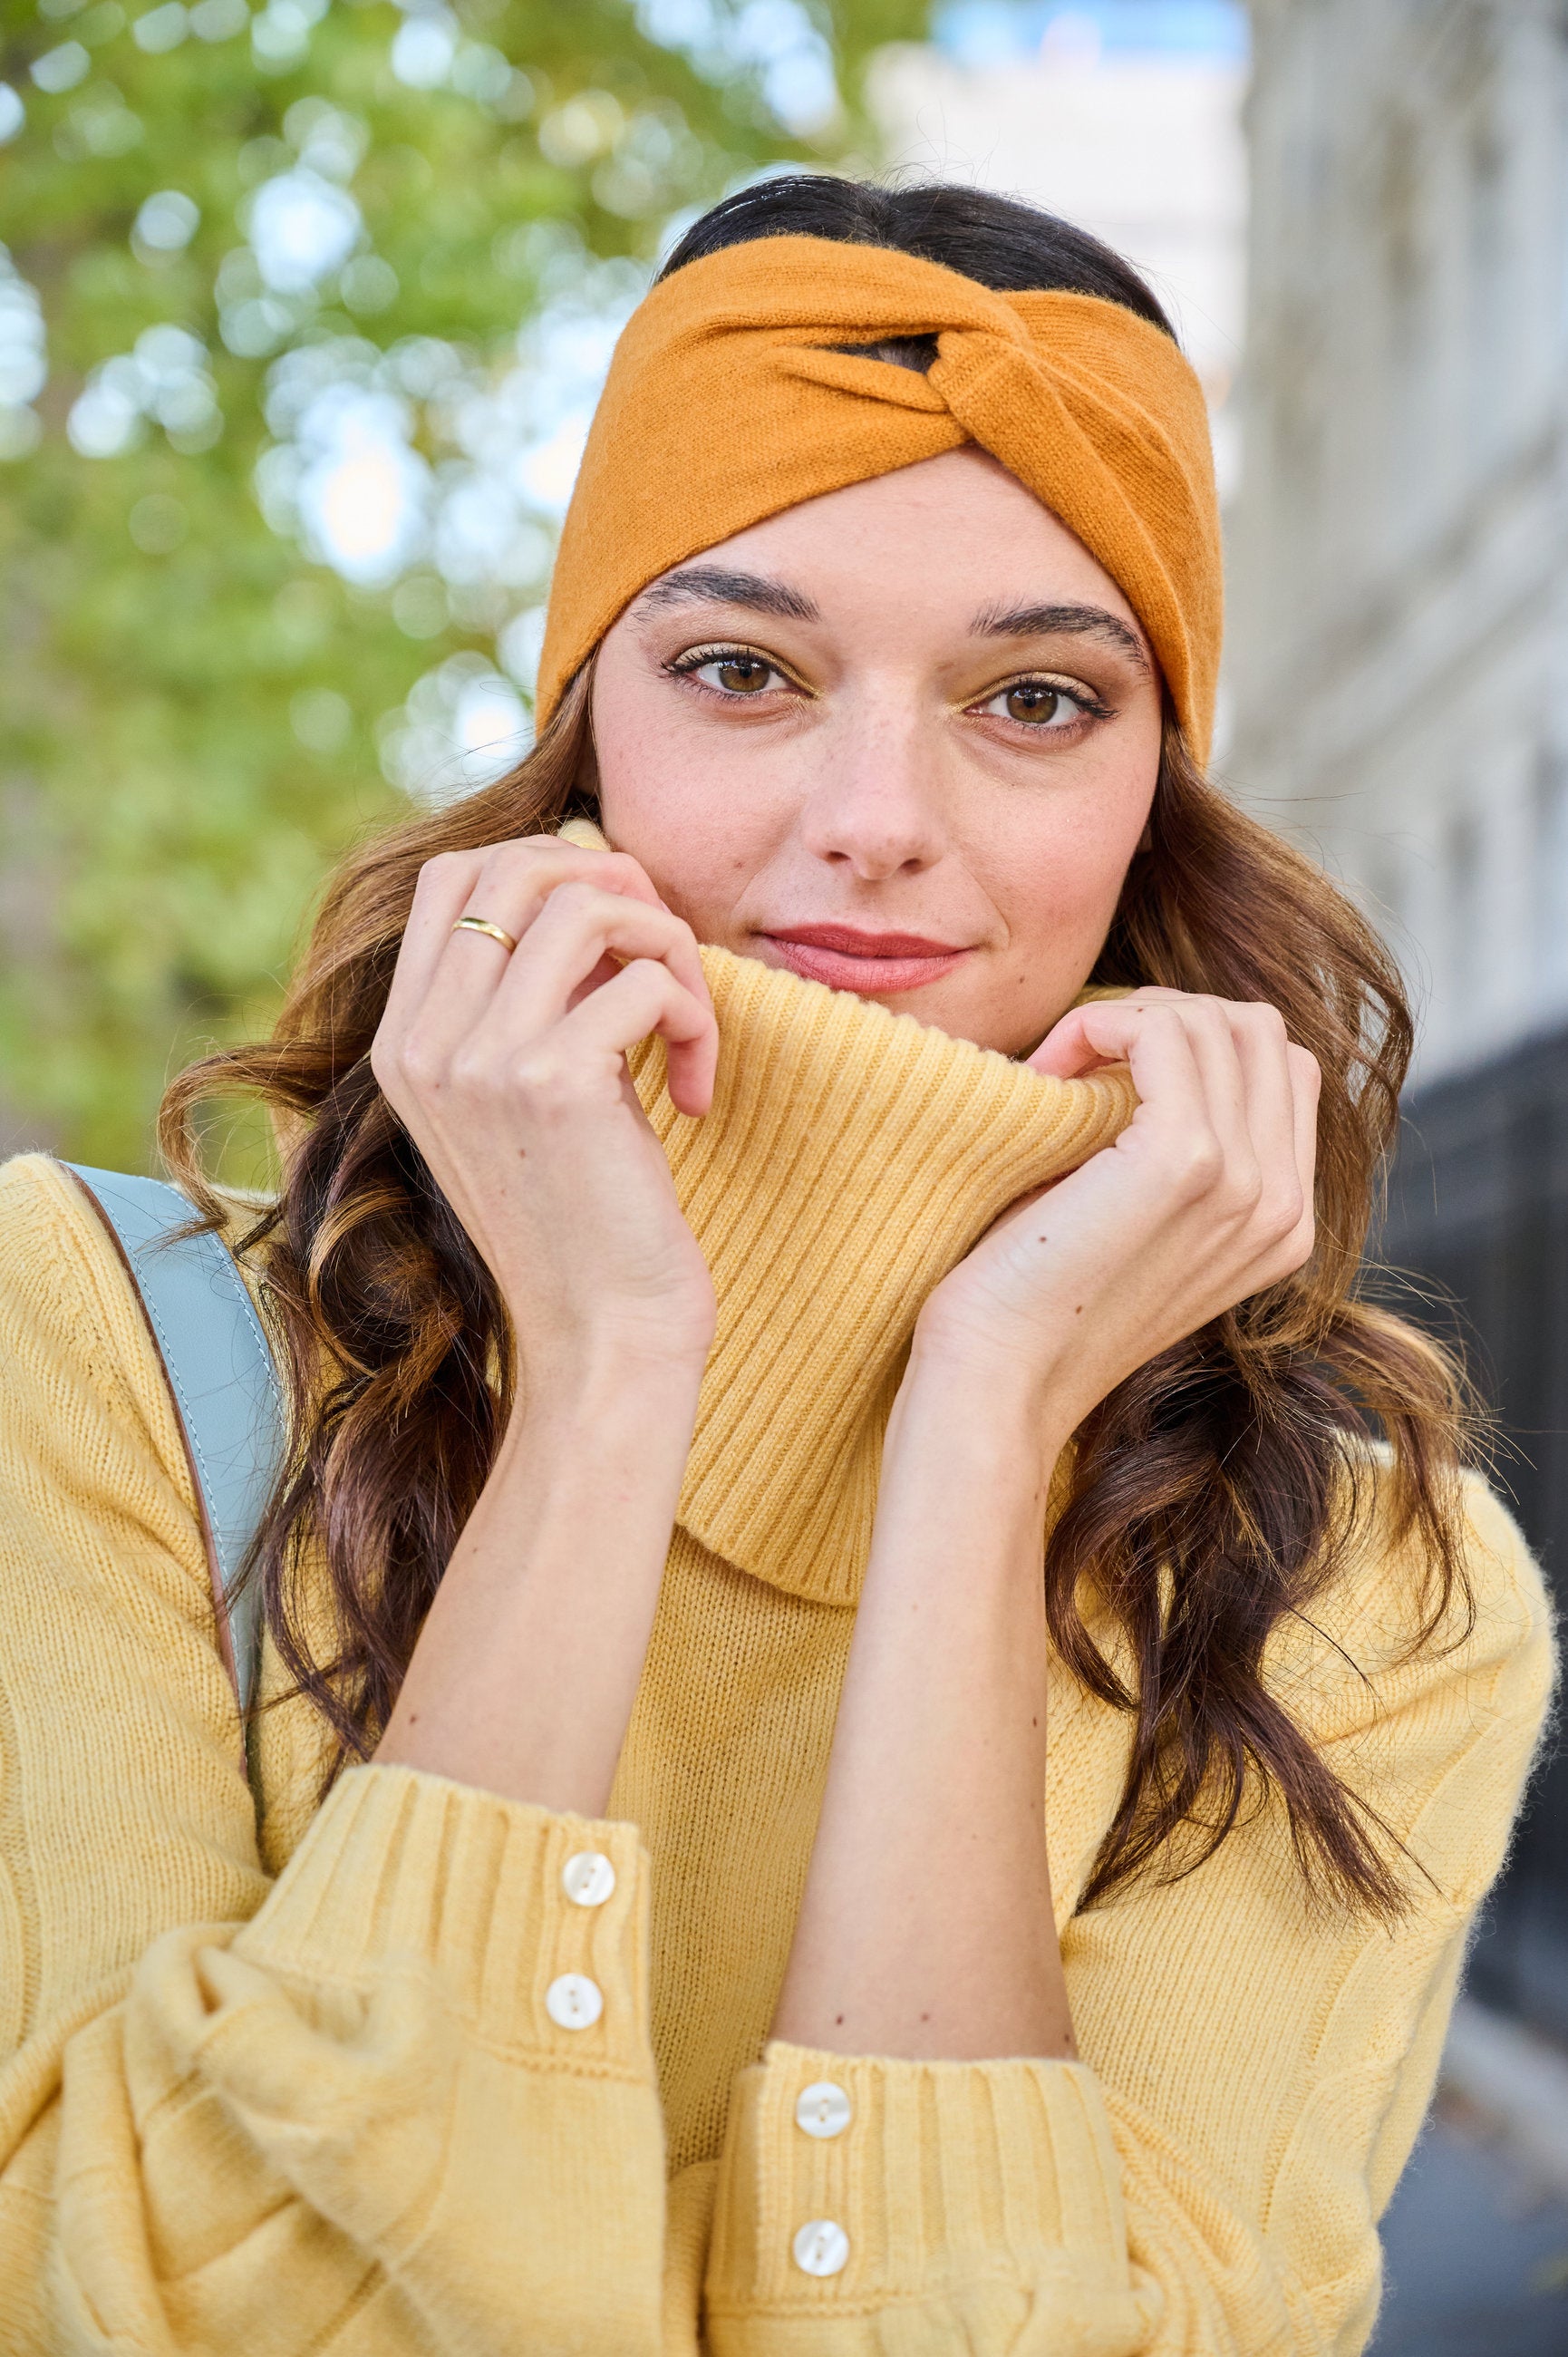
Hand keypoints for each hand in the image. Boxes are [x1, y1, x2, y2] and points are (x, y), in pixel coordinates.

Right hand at [370, 836, 718, 1383]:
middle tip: (662, 952)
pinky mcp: (553, 1081)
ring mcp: (481, 1059)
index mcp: (403, 1044)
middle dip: (611, 882)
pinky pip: (645, 978)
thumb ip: (531, 1000)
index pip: (451, 878)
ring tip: (686, 1025)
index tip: (613, 926)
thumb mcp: (528, 1099)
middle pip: (513, 866)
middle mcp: (425, 1044)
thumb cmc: (585, 1224)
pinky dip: (695, 1018)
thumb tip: (588, 870)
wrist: (603, 1340)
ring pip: (586, 904)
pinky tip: (695, 1093)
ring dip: (666, 946)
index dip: (545, 864)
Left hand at [913, 990, 1319, 1437]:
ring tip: (1056, 1067)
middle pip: (1259, 1031)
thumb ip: (1182, 1153)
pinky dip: (1098, 1025)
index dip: (1194, 1040)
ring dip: (1123, 1019)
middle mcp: (1282, 1206)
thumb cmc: (1037, 1298)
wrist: (997, 1379)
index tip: (1109, 1068)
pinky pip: (1164, 1033)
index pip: (1283, 1066)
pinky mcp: (1184, 1163)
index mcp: (1284, 1223)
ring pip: (1216, 1021)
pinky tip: (1048, 1068)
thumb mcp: (1135, 1221)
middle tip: (1081, 1054)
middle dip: (1163, 1015)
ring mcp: (1243, 1184)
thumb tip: (1159, 1043)